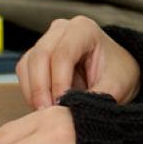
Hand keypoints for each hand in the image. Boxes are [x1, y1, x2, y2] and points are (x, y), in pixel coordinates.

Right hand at [18, 16, 139, 107]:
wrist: (116, 72)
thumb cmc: (118, 74)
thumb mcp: (116, 87)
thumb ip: (95, 97)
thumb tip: (72, 112)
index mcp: (83, 29)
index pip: (63, 54)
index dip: (59, 82)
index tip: (61, 105)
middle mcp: (61, 30)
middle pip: (40, 56)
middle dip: (41, 88)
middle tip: (47, 114)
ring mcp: (46, 40)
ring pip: (27, 64)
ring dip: (33, 92)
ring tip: (47, 113)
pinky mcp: (36, 56)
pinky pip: (24, 73)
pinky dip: (30, 92)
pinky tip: (44, 107)